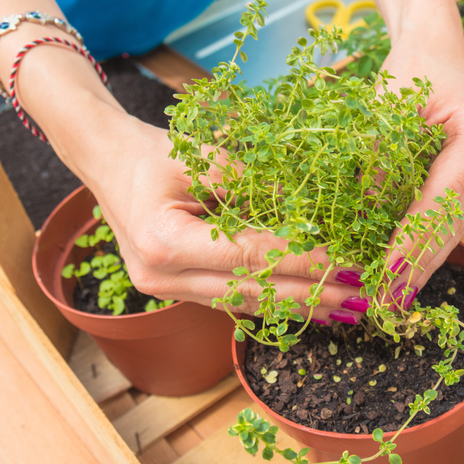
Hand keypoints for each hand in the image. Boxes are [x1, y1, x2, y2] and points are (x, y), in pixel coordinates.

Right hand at [77, 112, 371, 323]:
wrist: (106, 161)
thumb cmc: (154, 152)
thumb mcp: (205, 159)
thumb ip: (256, 187)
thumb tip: (314, 213)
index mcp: (165, 241)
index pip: (250, 256)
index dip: (302, 262)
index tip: (346, 264)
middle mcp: (162, 276)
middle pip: (250, 291)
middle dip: (309, 295)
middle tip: (358, 298)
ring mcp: (164, 290)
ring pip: (242, 304)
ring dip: (294, 307)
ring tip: (342, 311)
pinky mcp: (172, 291)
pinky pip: (228, 301)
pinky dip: (269, 302)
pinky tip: (304, 307)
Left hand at [378, 22, 463, 305]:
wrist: (435, 46)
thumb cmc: (410, 68)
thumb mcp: (386, 107)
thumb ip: (378, 159)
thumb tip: (363, 216)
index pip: (444, 195)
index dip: (416, 236)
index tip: (387, 268)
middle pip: (454, 220)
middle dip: (418, 263)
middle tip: (386, 301)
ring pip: (455, 226)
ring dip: (423, 263)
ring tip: (392, 298)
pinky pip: (451, 216)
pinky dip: (427, 244)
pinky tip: (404, 274)